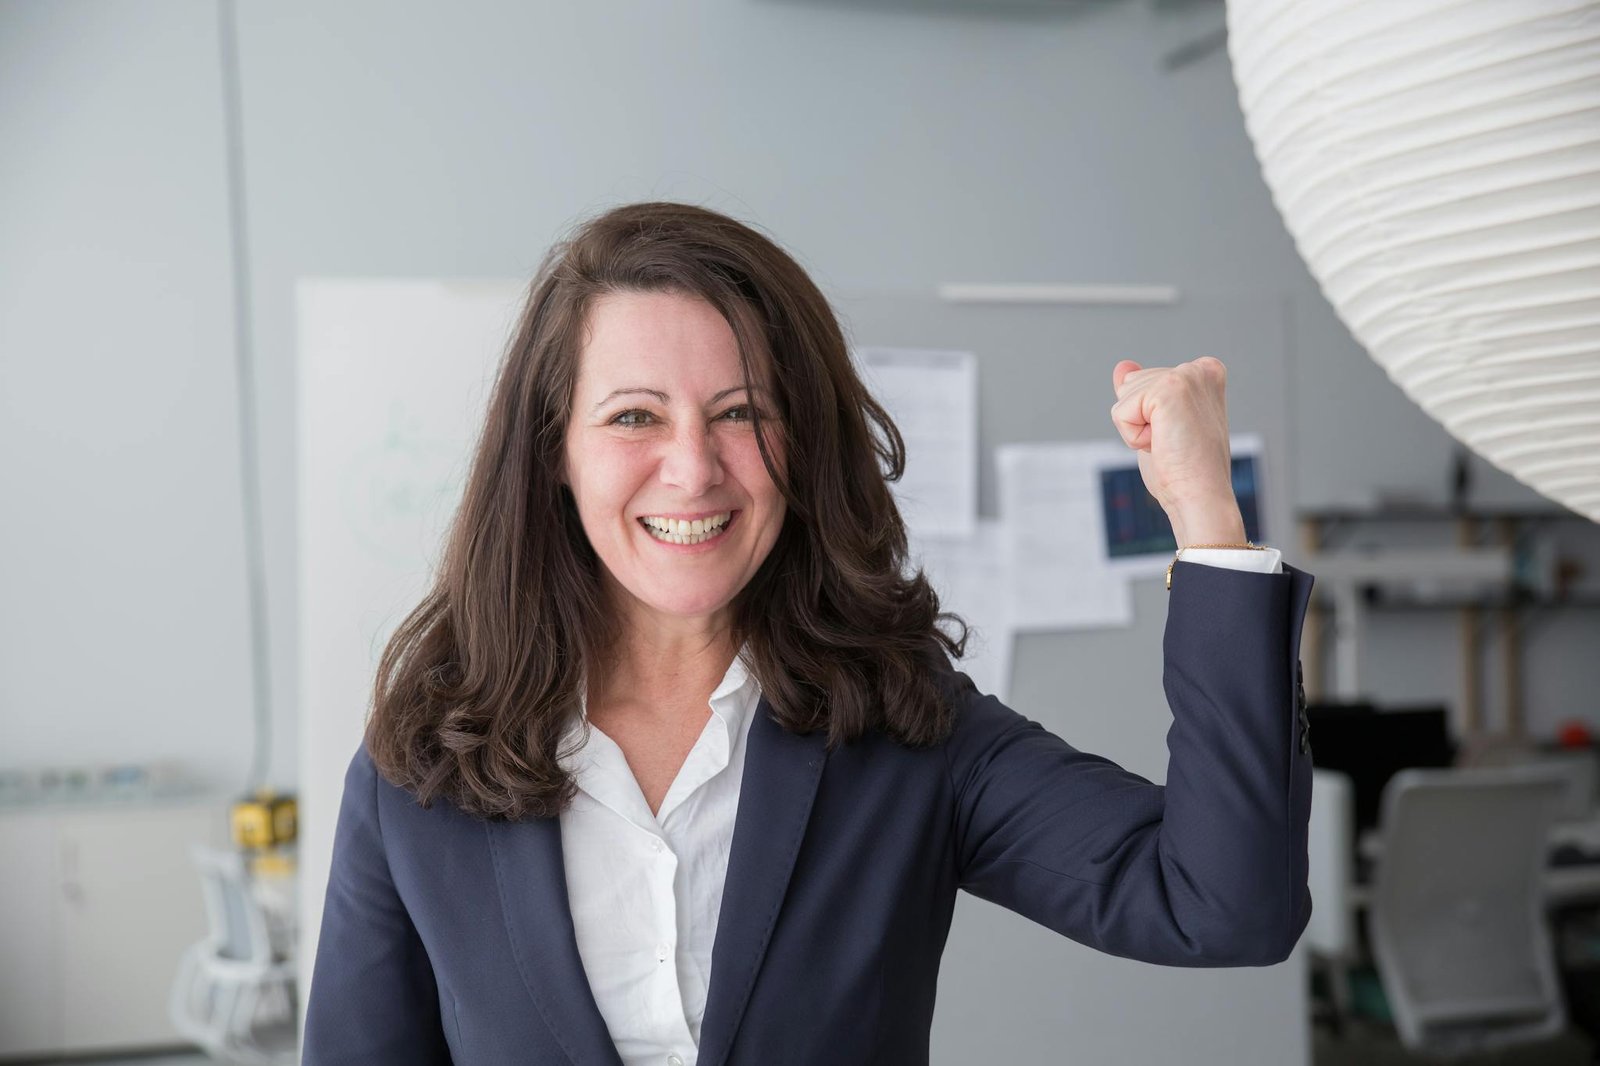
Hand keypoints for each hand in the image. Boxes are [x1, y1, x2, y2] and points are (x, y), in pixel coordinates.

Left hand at [1110, 356, 1245, 546]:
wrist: (1201, 498)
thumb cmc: (1184, 470)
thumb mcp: (1159, 424)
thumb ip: (1142, 392)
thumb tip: (1122, 367)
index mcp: (1205, 374)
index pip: (1144, 381)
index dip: (1149, 417)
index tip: (1178, 437)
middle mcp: (1199, 369)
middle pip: (1131, 385)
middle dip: (1141, 421)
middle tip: (1173, 443)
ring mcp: (1186, 376)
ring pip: (1124, 398)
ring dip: (1137, 430)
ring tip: (1169, 444)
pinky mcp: (1169, 389)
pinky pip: (1121, 412)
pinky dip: (1132, 437)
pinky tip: (1162, 445)